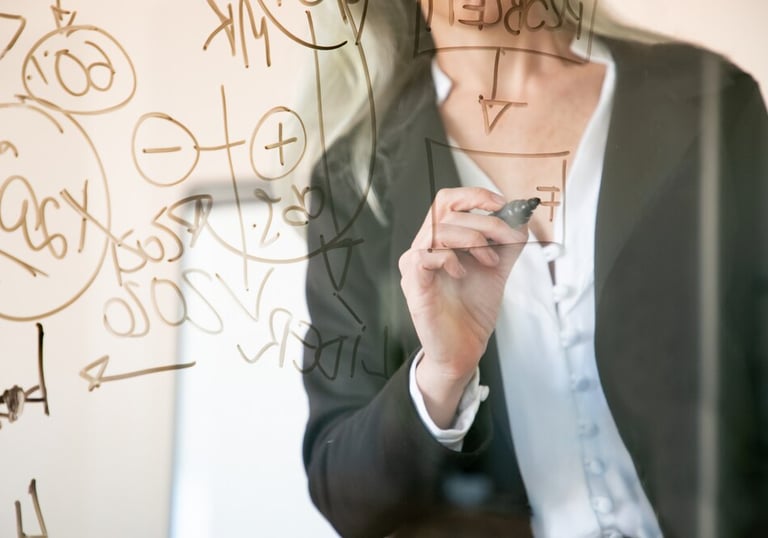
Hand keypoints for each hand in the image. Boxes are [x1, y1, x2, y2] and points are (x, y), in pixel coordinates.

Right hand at [398, 187, 527, 426]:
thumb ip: (508, 242)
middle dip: (484, 221)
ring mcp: (415, 264)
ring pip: (438, 229)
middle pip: (446, 210)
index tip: (502, 205)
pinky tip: (463, 273)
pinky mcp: (413, 283)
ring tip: (489, 262)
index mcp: (441, 238)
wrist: (464, 348)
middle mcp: (424, 246)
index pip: (448, 200)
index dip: (475, 195)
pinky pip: (426, 255)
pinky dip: (451, 259)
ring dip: (473, 240)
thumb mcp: (497, 268)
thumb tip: (521, 217)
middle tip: (506, 239)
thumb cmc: (473, 309)